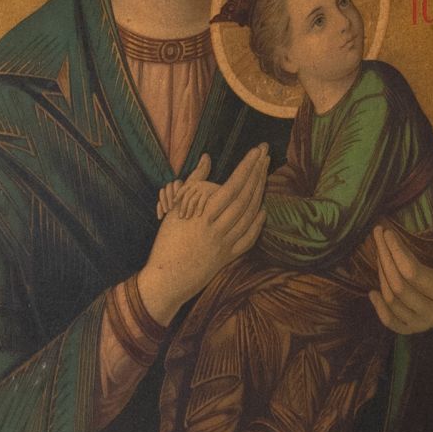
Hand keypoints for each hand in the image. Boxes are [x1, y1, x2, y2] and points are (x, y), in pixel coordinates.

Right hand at [136, 149, 268, 324]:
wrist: (168, 279)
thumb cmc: (167, 241)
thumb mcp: (176, 209)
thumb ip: (194, 182)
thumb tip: (207, 157)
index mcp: (202, 217)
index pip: (231, 187)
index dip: (246, 168)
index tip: (256, 151)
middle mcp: (217, 230)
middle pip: (245, 198)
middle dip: (257, 173)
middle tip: (265, 153)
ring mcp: (225, 245)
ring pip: (249, 215)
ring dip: (260, 192)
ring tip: (264, 172)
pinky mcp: (229, 257)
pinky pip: (249, 238)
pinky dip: (258, 222)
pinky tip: (262, 208)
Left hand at [371, 197, 432, 336]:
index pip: (413, 272)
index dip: (396, 251)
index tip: (387, 232)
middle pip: (399, 286)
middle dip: (385, 257)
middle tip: (378, 235)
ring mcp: (424, 324)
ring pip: (393, 300)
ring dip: (381, 274)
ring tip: (379, 253)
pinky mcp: (413, 330)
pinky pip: (390, 322)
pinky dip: (379, 308)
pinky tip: (372, 292)